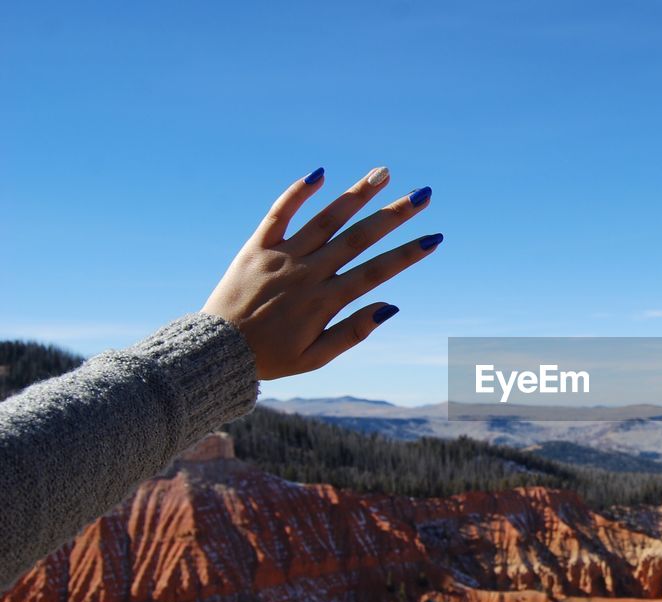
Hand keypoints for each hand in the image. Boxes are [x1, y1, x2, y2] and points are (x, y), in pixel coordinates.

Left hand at [202, 167, 442, 379]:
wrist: (215, 350)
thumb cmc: (270, 357)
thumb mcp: (316, 357)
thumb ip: (354, 332)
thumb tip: (391, 306)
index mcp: (325, 301)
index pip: (377, 271)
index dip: (408, 254)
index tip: (434, 237)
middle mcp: (308, 273)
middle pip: (359, 238)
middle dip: (394, 215)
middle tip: (422, 195)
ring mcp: (283, 256)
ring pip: (327, 219)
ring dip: (357, 194)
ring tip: (383, 173)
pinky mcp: (257, 246)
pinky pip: (280, 213)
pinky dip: (299, 192)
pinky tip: (320, 174)